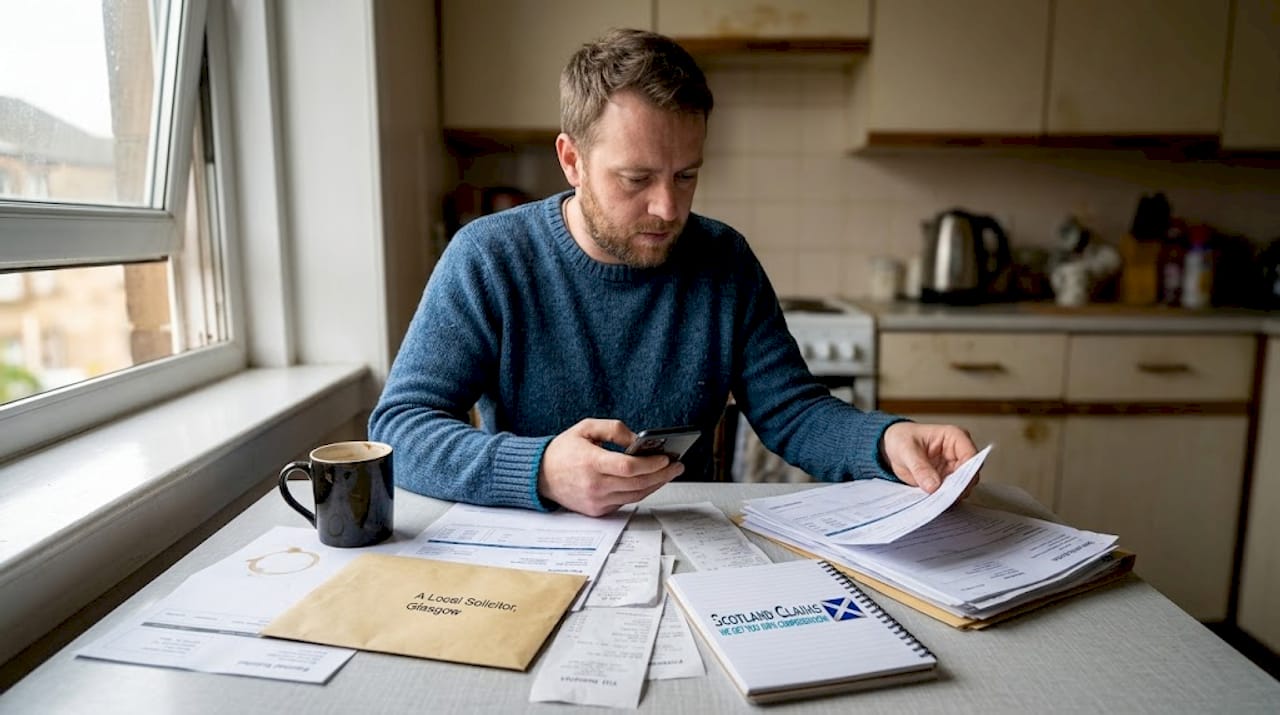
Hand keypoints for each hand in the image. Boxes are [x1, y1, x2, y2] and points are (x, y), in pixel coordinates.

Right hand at [538, 418, 684, 515]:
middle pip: (637, 484)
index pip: (628, 467)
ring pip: (635, 496)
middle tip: (678, 466)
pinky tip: (650, 481)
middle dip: (662, 475)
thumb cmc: (563, 450)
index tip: (666, 458)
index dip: (651, 464)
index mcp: (590, 462)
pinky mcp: (597, 511)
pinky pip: (625, 501)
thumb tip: (637, 440)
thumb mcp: (585, 427)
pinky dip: (640, 491)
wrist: (539, 476)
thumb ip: (613, 429)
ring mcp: (596, 501)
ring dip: (655, 485)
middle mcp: (594, 485)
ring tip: (669, 473)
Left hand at [880, 422, 978, 494]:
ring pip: (963, 486)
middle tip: (942, 498)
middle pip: (970, 475)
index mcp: (954, 437)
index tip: (954, 488)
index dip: (967, 473)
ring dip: (951, 495)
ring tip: (935, 500)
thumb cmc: (902, 439)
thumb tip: (933, 486)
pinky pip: (951, 493)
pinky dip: (944, 498)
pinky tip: (933, 501)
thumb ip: (920, 467)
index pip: (971, 457)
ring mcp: (954, 468)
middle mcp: (959, 453)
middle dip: (959, 488)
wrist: (892, 446)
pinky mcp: (947, 480)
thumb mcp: (906, 450)